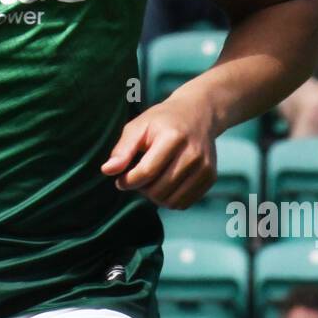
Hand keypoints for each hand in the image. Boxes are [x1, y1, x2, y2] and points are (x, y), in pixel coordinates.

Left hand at [101, 95, 216, 208]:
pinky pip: (184, 203)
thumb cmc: (162, 121)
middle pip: (159, 190)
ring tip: (151, 181)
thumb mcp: (139, 126)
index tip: (120, 180)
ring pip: (171, 201)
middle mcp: (193, 153)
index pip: (147, 171)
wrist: (199, 114)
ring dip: (155, 197)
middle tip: (137, 178)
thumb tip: (107, 171)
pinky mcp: (210, 177)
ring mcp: (205, 167)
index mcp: (173, 137)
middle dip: (142, 189)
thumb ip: (123, 149)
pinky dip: (170, 200)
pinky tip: (165, 184)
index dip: (128, 181)